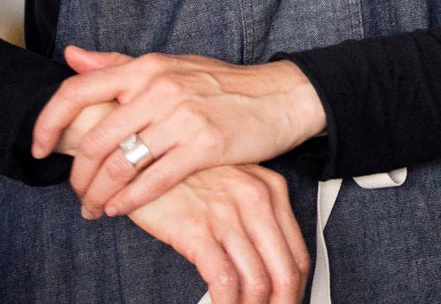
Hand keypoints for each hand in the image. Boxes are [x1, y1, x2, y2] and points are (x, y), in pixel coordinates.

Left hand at [32, 47, 325, 219]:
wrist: (283, 95)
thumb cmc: (224, 85)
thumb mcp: (171, 65)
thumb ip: (118, 64)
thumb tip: (72, 56)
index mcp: (149, 67)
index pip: (78, 90)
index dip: (47, 123)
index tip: (39, 148)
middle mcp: (162, 88)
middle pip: (95, 139)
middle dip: (78, 176)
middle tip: (79, 193)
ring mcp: (184, 116)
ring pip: (120, 165)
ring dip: (99, 195)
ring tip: (96, 208)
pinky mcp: (205, 145)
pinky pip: (152, 181)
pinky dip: (128, 201)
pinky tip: (121, 209)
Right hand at [127, 163, 308, 303]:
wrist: (143, 151)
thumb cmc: (185, 173)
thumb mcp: (231, 186)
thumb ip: (251, 217)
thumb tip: (263, 262)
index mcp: (271, 190)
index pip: (298, 252)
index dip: (296, 287)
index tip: (286, 303)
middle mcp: (257, 201)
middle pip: (285, 270)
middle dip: (282, 303)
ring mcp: (228, 215)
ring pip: (258, 280)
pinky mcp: (196, 229)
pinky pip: (224, 279)